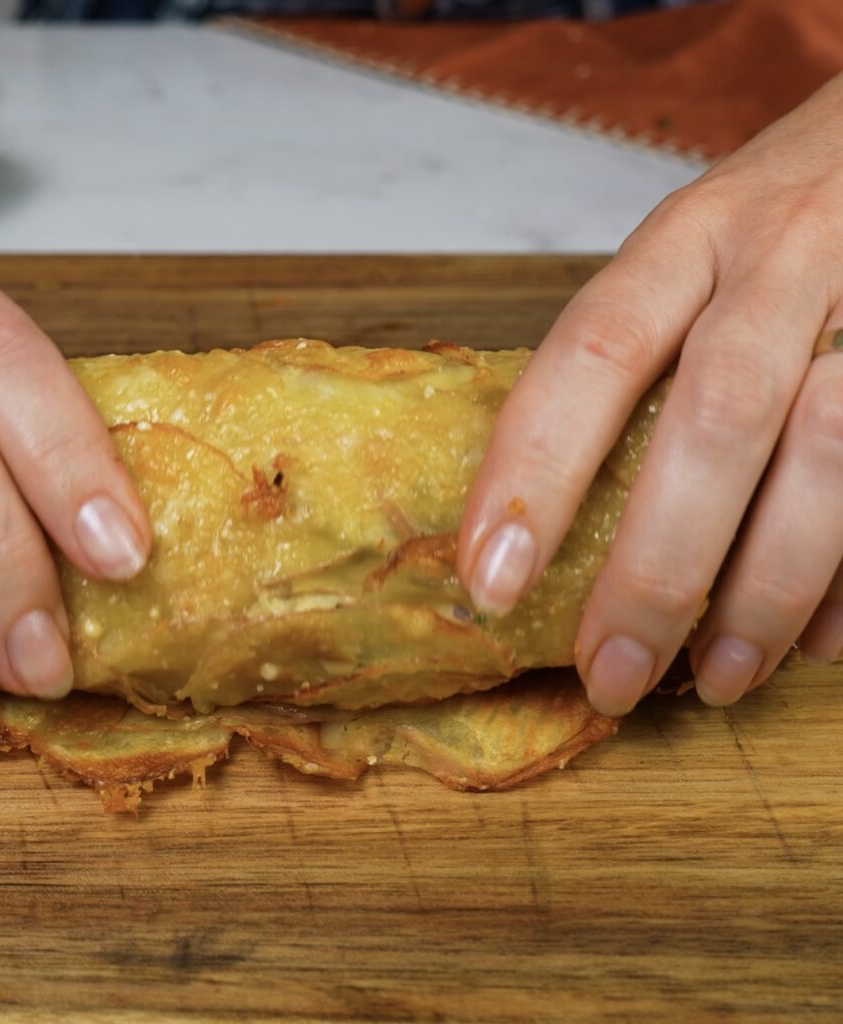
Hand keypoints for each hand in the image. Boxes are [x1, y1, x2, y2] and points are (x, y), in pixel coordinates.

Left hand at [458, 74, 842, 715]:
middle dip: (658, 568)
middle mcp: (780, 261)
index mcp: (685, 240)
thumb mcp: (689, 248)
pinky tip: (816, 641)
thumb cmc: (776, 212)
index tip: (489, 581)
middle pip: (715, 422)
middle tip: (611, 673)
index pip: (588, 355)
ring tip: (719, 679)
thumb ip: (635, 354)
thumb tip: (555, 520)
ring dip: (767, 588)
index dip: (533, 474)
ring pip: (830, 456)